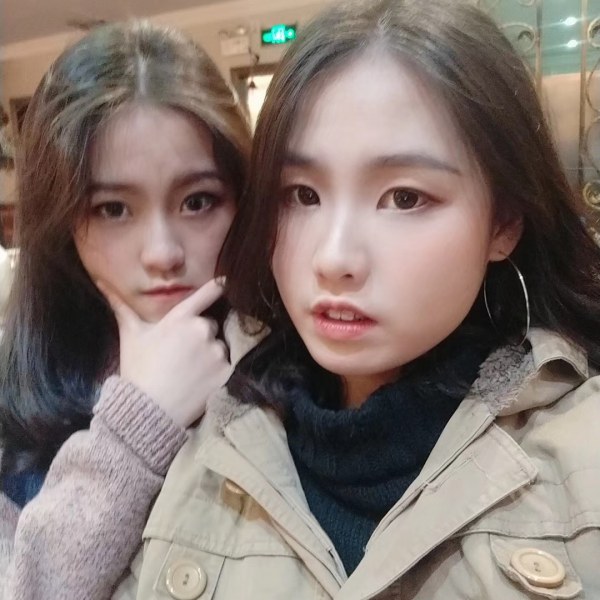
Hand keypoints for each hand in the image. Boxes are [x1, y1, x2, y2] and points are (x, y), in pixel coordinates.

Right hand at [98, 278, 231, 427]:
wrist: (149, 411)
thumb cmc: (138, 370)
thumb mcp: (130, 335)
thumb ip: (122, 306)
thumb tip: (100, 280)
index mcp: (181, 317)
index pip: (208, 292)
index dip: (218, 286)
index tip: (225, 283)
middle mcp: (202, 329)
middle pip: (209, 325)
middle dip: (200, 335)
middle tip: (182, 354)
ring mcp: (216, 351)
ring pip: (219, 346)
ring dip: (210, 354)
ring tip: (189, 372)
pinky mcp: (225, 372)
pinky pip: (226, 366)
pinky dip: (217, 372)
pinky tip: (199, 382)